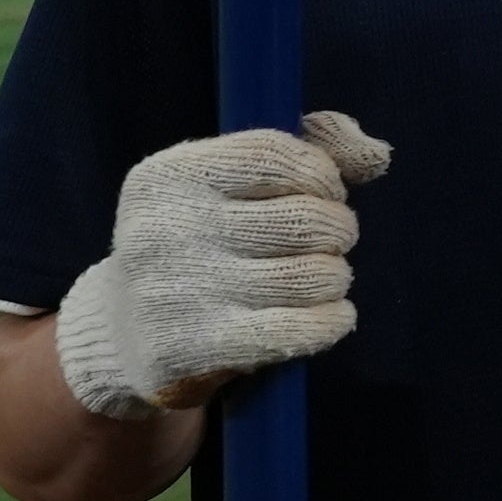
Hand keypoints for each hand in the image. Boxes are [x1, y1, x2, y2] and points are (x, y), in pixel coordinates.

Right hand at [52, 113, 392, 419]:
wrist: (127, 333)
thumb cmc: (203, 243)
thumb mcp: (237, 184)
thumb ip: (315, 150)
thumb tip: (374, 153)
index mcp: (167, 176)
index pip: (277, 156)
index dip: (322, 174)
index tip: (323, 192)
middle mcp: (163, 230)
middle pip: (308, 218)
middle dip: (337, 229)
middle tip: (324, 243)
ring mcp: (175, 293)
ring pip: (315, 275)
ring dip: (334, 277)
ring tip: (317, 279)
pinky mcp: (193, 350)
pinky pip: (302, 328)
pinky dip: (333, 321)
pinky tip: (329, 316)